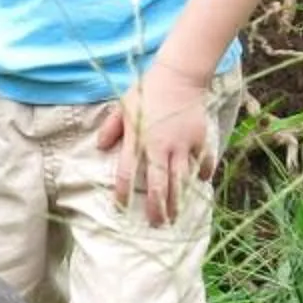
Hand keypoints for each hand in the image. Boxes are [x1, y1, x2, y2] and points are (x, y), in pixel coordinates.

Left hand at [96, 69, 214, 225]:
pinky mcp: (200, 139)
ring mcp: (183, 144)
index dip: (123, 191)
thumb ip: (112, 128)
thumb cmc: (147, 91)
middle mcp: (161, 146)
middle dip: (158, 208)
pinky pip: (202, 162)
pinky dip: (202, 173)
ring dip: (179, 200)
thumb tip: (99, 147)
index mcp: (139, 140)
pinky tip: (200, 184)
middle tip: (158, 226)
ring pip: (181, 180)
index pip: (127, 172)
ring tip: (176, 217)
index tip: (121, 207)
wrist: (180, 76)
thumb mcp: (124, 107)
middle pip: (160, 185)